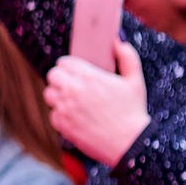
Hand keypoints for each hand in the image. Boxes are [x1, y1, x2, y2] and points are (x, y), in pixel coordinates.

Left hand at [42, 41, 151, 168]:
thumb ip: (127, 57)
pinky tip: (79, 119)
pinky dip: (63, 116)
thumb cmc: (133, 112)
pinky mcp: (61, 124)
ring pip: (49, 94)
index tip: (77, 73)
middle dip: (62, 79)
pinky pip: (53, 114)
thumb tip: (118, 40)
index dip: (71, 67)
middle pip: (53, 75)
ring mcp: (64, 108)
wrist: (130, 144)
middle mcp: (72, 90)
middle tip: (75, 87)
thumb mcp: (135, 82)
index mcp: (89, 76)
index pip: (64, 62)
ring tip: (76, 103)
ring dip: (59, 97)